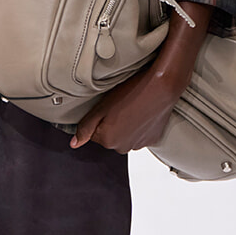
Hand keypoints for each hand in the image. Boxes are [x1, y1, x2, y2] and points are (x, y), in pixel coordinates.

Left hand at [73, 1, 210, 152]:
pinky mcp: (152, 139)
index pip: (93, 134)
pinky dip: (139, 126)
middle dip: (111, 123)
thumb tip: (74, 144)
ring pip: (125, 136)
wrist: (162, 86)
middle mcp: (122, 148)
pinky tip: (142, 111)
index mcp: (107, 141)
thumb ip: (85, 127)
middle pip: (109, 136)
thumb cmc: (130, 92)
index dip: (99, 118)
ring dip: (125, 125)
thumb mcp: (102, 107)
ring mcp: (139, 145)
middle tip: (120, 104)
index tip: (107, 106)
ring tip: (132, 107)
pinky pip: (140, 135)